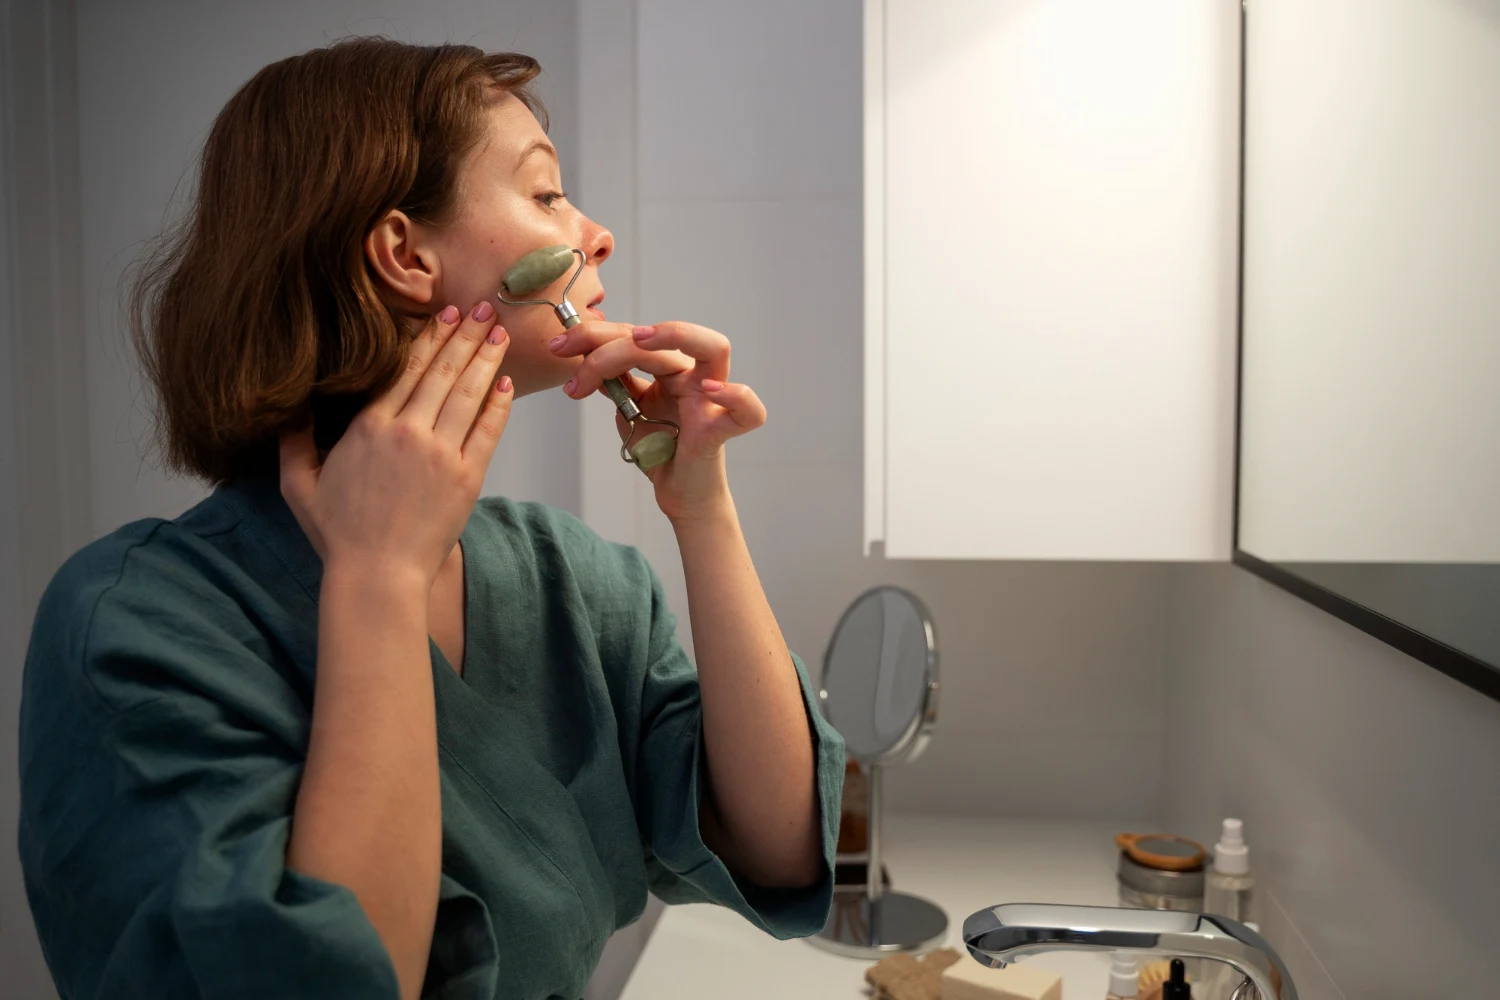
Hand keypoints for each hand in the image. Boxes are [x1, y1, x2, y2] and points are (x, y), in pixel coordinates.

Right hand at [279, 302, 514, 586]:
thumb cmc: (338, 534)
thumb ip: (293, 441)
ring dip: (486, 359)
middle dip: (465, 335)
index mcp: (369, 426)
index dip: (429, 338)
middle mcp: (408, 432)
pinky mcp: (467, 478)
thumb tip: (288, 407)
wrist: (378, 576)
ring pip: (469, 393)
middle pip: (443, 372)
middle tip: (484, 308)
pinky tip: (506, 382)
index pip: (406, 369)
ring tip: (499, 333)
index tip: (445, 315)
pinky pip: (488, 430)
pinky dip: (499, 404)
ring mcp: (441, 454)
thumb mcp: (298, 485)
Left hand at [551, 320, 765, 521]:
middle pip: (662, 338)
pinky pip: (746, 410)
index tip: (558, 347)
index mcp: (671, 368)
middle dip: (611, 338)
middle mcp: (694, 376)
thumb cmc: (661, 450)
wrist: (679, 494)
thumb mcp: (630, 409)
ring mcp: (711, 400)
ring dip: (677, 335)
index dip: (593, 336)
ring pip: (714, 349)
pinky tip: (712, 390)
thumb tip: (583, 354)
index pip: (636, 337)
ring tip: (639, 340)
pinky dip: (735, 396)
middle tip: (569, 353)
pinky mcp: (720, 431)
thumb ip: (616, 382)